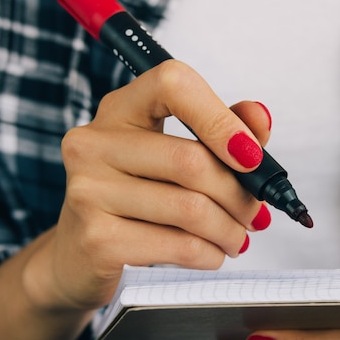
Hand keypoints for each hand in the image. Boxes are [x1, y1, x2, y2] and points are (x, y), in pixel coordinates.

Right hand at [25, 60, 272, 311]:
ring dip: (230, 230)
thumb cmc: (138, 197)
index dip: (221, 118)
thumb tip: (260, 117)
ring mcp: (89, 191)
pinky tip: (213, 254)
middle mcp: (95, 143)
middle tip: (254, 213)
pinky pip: (179, 246)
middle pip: (191, 160)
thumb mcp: (176, 153)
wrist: (80, 255)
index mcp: (120, 109)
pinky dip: (210, 254)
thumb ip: (222, 128)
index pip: (173, 84)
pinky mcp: (97, 239)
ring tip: (237, 237)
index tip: (251, 156)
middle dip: (239, 194)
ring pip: (191, 209)